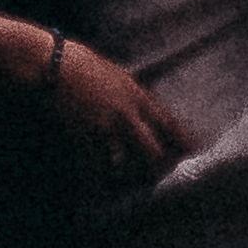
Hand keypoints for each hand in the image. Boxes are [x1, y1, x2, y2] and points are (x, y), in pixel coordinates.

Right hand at [48, 38, 186, 194]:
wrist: (54, 64)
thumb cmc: (82, 63)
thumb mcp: (117, 74)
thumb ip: (132, 95)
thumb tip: (143, 112)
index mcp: (136, 95)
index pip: (168, 122)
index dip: (182, 139)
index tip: (193, 152)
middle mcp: (126, 113)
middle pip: (152, 151)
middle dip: (156, 166)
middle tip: (158, 177)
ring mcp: (105, 127)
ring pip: (124, 163)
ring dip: (124, 174)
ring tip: (124, 184)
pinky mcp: (83, 136)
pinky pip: (95, 164)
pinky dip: (95, 175)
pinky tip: (95, 184)